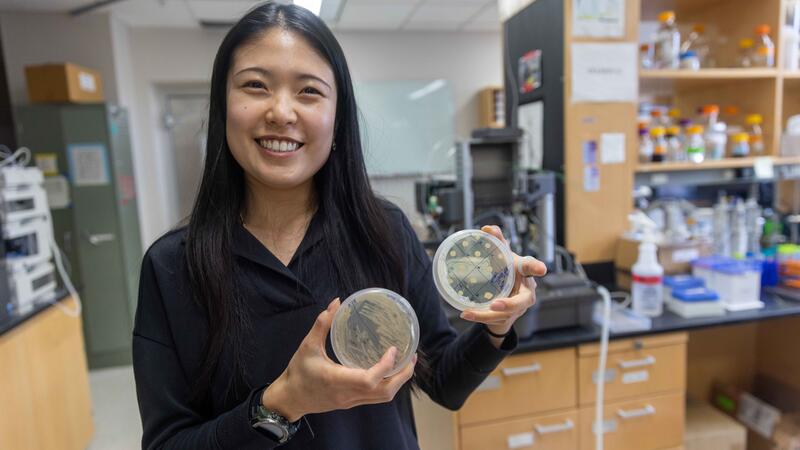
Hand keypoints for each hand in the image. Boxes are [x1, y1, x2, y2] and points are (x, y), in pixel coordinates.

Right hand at [262, 298, 416, 421]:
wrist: (289, 399)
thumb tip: (336, 302)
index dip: (386, 366)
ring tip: (407, 363)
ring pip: (383, 397)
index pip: (370, 380)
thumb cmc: (298, 372)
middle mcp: (348, 394)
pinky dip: (388, 385)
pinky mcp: (352, 402)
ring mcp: (351, 401)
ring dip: (399, 382)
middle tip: (412, 356)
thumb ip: (322, 324)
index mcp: (337, 380)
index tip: (394, 349)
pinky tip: (390, 371)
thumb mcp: (307, 346)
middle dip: (403, 376)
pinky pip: (377, 397)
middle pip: (385, 392)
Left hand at [459, 225, 547, 337]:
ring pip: (505, 314)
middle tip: (495, 304)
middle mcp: (526, 291)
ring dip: (486, 314)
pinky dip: (479, 317)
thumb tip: (487, 229)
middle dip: (510, 304)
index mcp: (524, 272)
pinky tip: (466, 314)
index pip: (531, 267)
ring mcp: (518, 307)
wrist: (505, 295)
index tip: (541, 269)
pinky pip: (494, 320)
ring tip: (468, 313)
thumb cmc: (507, 271)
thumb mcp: (502, 255)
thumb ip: (497, 240)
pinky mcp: (508, 317)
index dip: (536, 268)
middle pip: (523, 300)